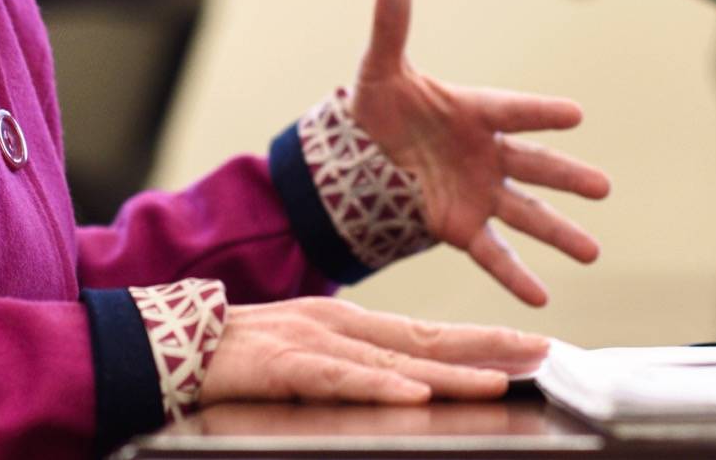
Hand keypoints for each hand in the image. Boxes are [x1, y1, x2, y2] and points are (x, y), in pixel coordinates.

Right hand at [198, 297, 546, 406]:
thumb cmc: (238, 354)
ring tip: (499, 379)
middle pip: (428, 339)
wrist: (172, 341)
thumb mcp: (304, 352)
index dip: (483, 339)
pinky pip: (341, 378)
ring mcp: (315, 341)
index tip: (531, 345)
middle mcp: (341, 325)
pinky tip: (414, 393)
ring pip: (396, 359)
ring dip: (452, 371)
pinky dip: (380, 385)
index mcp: (348, 322)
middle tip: (543, 352)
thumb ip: (350, 364)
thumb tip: (404, 383)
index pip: (429, 332)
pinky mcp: (287, 365)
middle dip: (489, 347)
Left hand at [349, 0, 610, 306]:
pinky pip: (492, 252)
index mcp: (473, 111)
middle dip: (566, 176)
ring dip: (558, 232)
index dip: (539, 112)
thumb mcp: (380, 69)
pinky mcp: (461, 226)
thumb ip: (391, 24)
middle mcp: (486, 154)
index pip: (510, 110)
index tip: (574, 113)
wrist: (362, 157)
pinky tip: (540, 296)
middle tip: (603, 188)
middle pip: (534, 165)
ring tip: (592, 252)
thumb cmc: (380, 106)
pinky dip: (513, 274)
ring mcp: (479, 193)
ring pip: (526, 214)